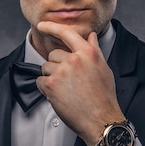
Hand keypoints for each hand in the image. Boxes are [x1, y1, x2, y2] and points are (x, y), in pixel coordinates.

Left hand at [35, 21, 124, 145]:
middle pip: (53, 55)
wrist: (100, 120)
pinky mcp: (51, 85)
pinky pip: (40, 81)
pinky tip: (60, 97)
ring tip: (66, 91)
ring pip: (45, 68)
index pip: (67, 33)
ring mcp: (61, 71)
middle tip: (69, 82)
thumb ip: (94, 50)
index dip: (52, 27)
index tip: (42, 24)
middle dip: (57, 66)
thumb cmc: (104, 97)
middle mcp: (74, 59)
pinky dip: (46, 89)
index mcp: (88, 53)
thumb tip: (90, 36)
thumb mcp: (103, 69)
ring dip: (51, 78)